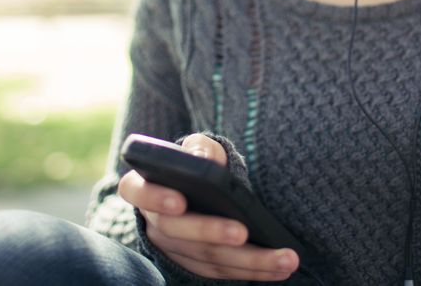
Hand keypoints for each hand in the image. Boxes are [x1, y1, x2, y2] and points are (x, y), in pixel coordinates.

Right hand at [118, 133, 299, 280]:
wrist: (203, 190)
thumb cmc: (198, 163)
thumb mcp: (198, 149)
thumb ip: (198, 149)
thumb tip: (198, 159)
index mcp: (144, 186)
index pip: (137, 191)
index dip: (155, 197)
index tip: (180, 201)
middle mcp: (154, 222)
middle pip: (177, 231)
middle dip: (211, 232)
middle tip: (242, 232)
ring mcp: (174, 249)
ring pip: (206, 257)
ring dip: (248, 260)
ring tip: (283, 257)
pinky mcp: (196, 266)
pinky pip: (222, 272)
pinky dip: (253, 271)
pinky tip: (280, 267)